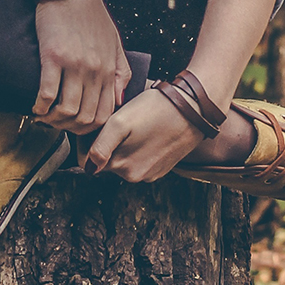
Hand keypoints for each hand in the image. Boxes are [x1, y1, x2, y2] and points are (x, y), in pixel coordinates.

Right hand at [33, 0, 130, 133]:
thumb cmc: (89, 14)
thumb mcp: (114, 41)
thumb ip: (120, 71)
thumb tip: (118, 100)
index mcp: (110, 69)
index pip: (105, 114)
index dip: (89, 128)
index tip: (74, 125)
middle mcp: (95, 70)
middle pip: (85, 117)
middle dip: (69, 128)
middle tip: (56, 123)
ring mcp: (75, 64)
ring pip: (67, 110)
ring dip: (53, 120)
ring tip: (44, 116)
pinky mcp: (53, 56)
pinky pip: (47, 94)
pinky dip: (40, 107)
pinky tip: (35, 106)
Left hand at [80, 85, 203, 181]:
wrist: (195, 109)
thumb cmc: (156, 109)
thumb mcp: (120, 122)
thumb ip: (100, 147)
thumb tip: (89, 167)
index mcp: (122, 167)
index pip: (89, 159)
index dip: (89, 140)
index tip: (99, 124)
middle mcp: (135, 176)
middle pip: (107, 159)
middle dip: (107, 142)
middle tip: (119, 119)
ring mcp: (150, 173)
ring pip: (124, 159)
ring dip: (124, 144)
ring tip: (136, 124)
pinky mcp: (162, 167)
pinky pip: (141, 158)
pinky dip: (140, 146)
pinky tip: (148, 130)